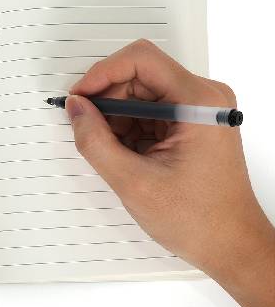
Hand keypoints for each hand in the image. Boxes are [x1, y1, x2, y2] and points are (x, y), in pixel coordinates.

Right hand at [67, 39, 274, 306]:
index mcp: (198, 103)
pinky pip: (148, 110)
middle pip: (138, 75)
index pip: (141, 60)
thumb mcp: (133, 181)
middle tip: (85, 126)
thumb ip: (95, 140)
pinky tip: (125, 153)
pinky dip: (128, 127)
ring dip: (116, 116)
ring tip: (111, 150)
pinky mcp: (190, 121)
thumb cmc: (198, 220)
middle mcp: (202, 97)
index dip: (102, 73)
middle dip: (106, 99)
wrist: (230, 246)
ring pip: (140, 92)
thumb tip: (75, 108)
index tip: (80, 96)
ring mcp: (197, 108)